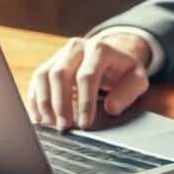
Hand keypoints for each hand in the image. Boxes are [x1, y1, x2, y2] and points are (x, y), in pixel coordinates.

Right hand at [27, 33, 151, 130]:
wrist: (116, 53)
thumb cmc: (125, 70)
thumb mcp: (137, 79)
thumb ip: (128, 93)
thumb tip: (111, 109)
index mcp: (100, 49)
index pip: (87, 76)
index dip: (84, 102)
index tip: (84, 124)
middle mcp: (77, 47)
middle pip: (60, 74)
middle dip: (60, 104)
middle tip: (65, 127)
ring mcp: (62, 53)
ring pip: (44, 75)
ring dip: (44, 102)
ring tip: (51, 124)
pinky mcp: (51, 61)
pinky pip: (37, 78)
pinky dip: (35, 98)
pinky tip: (40, 116)